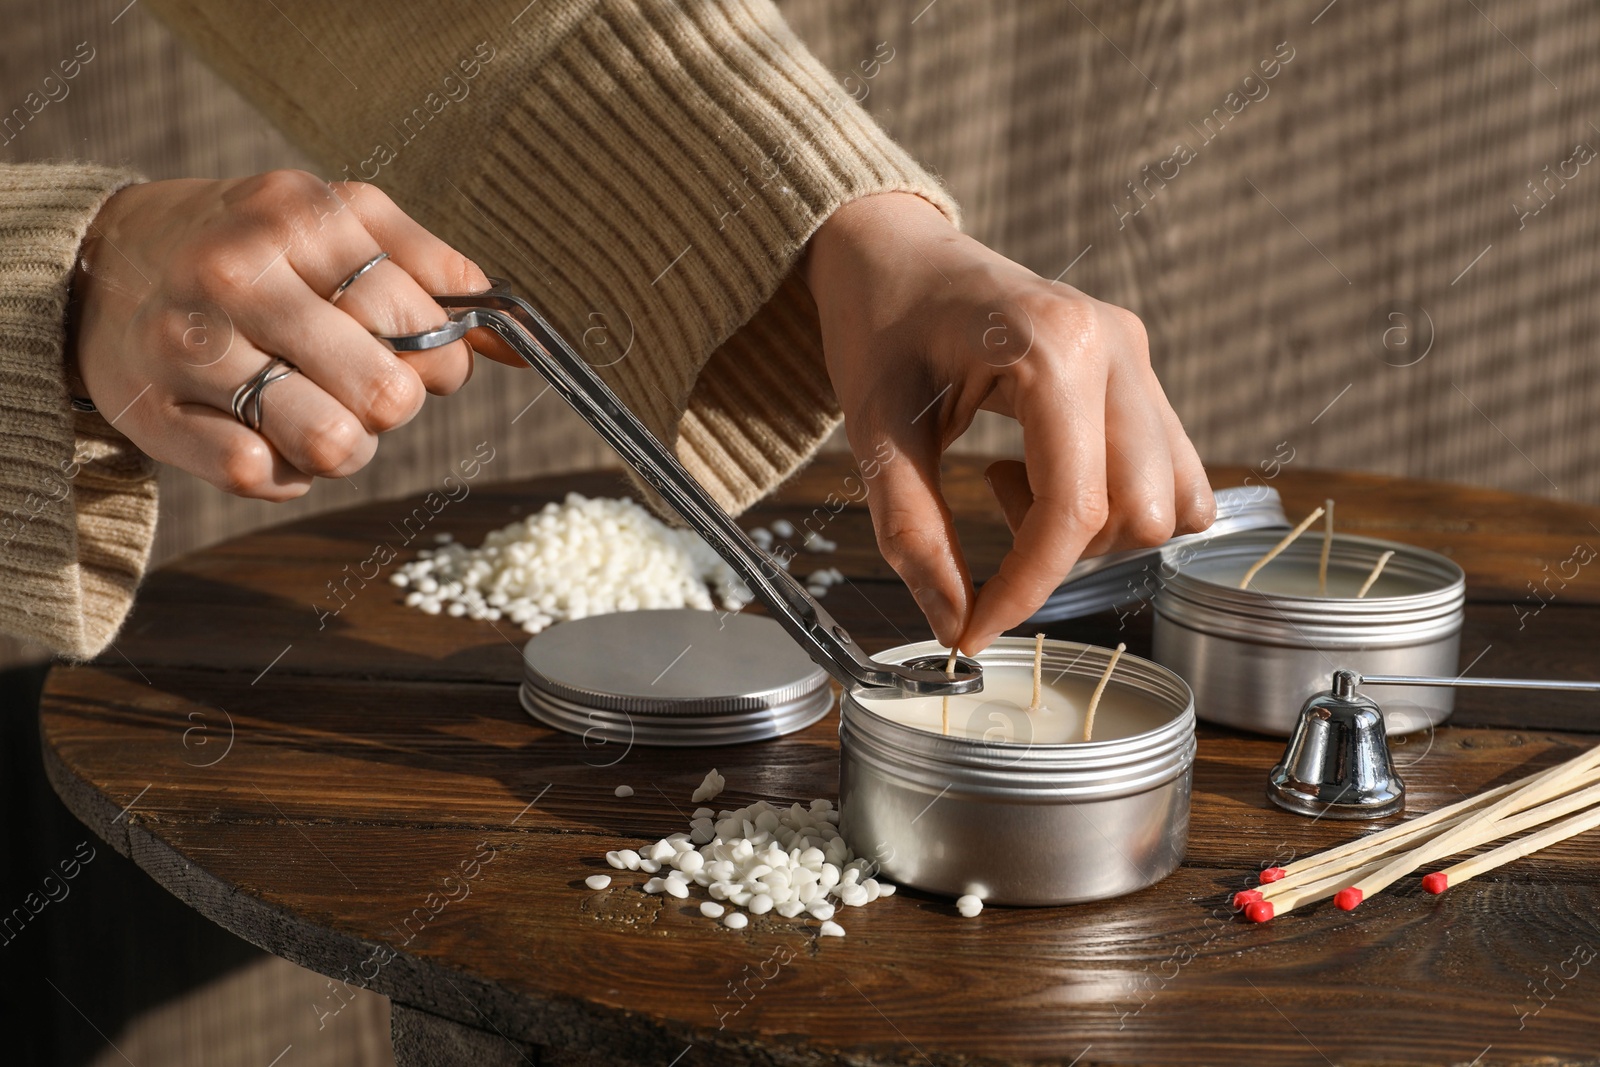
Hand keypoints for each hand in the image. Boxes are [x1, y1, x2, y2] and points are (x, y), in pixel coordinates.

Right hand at [70, 170, 508, 499]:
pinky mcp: (154, 413)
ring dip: (344, 448)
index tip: (417, 354)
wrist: (104, 260)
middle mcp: (240, 274)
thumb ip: (437, 272)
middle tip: (361, 385)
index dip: (442, 357)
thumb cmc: (255, 248)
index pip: (422, 322)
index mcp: (302, 217)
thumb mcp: (343, 224)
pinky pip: (261, 477)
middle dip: (393, 405)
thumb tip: (519, 344)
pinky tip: (261, 433)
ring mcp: (192, 345)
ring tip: (316, 412)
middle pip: (387, 394)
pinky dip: (282, 472)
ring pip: (332, 445)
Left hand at [804, 192, 1214, 652]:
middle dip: (1061, 556)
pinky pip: (1172, 471)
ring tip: (1012, 483)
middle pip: (1138, 513)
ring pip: (1167, 501)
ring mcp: (1136, 354)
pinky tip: (1046, 473)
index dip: (1025, 589)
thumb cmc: (879, 325)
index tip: (973, 631)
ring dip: (1094, 530)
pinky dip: (1119, 503)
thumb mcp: (874, 431)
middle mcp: (1115, 345)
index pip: (1073, 508)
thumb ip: (912, 530)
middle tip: (987, 515)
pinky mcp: (1139, 368)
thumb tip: (953, 623)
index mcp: (1053, 347)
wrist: (892, 251)